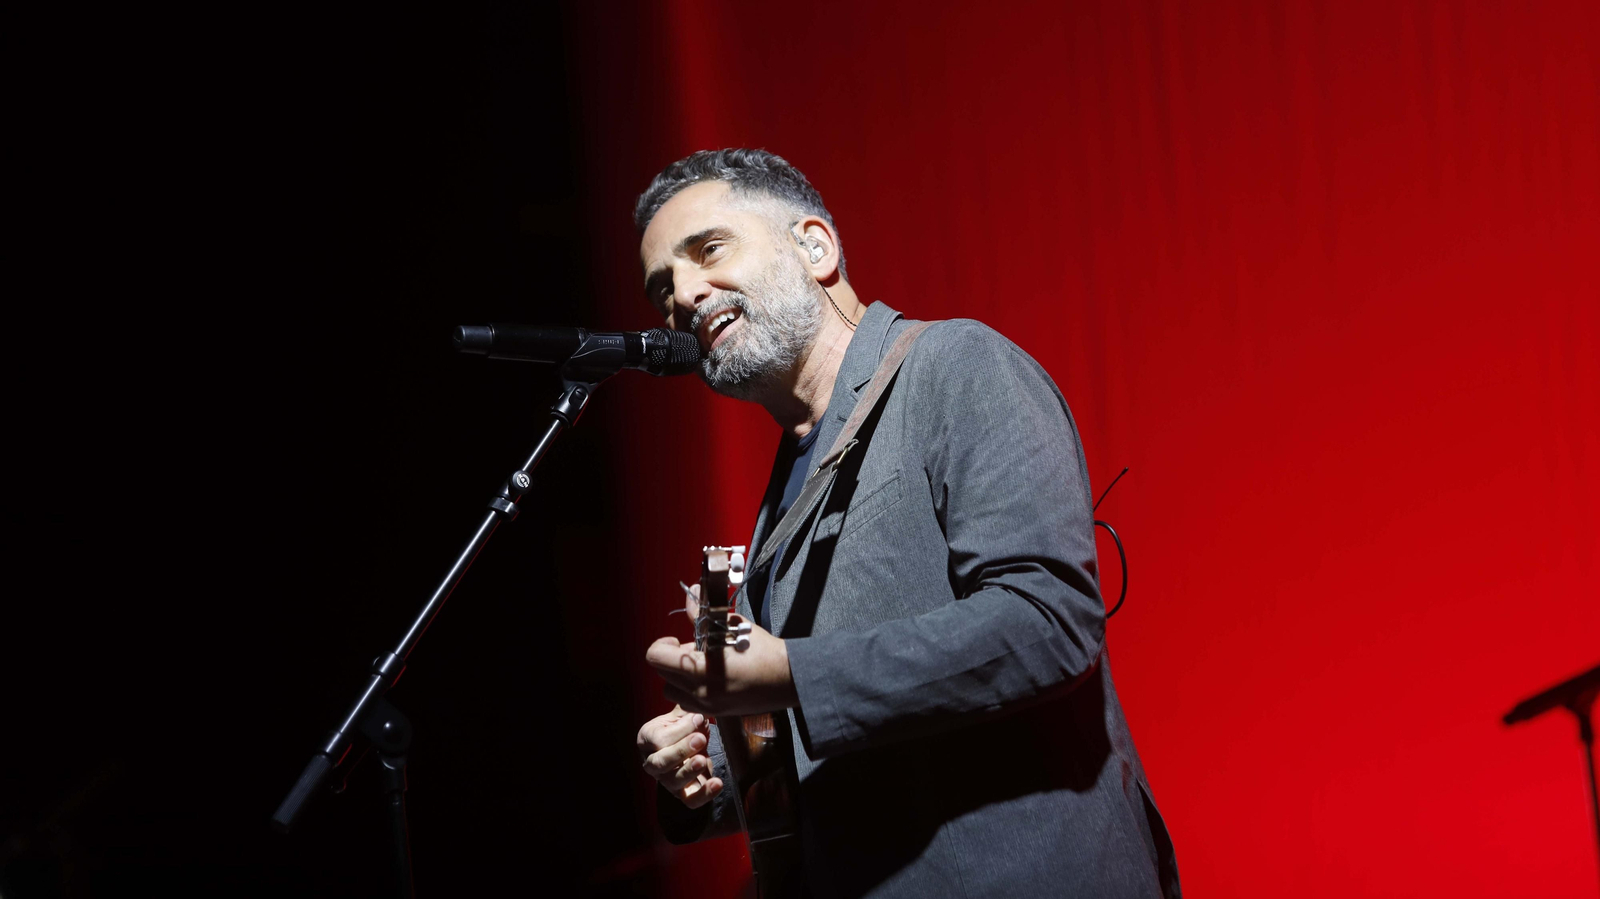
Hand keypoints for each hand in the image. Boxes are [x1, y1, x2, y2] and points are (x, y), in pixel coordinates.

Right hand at [638, 704, 721, 808]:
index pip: (658, 739)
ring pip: (673, 782)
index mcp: (647, 739)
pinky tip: (718, 783)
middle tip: (700, 738)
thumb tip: (696, 703)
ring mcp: (667, 781)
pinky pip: (691, 800)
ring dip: (689, 771)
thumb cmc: (685, 725)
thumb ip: (687, 707)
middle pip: (659, 763)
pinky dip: (704, 794)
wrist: (693, 742)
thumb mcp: (683, 712)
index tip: (699, 718)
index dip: (679, 731)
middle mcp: (652, 763)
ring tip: (703, 759)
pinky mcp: (684, 794)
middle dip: (680, 751)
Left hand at [646, 620, 797, 716]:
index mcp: (701, 669)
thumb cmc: (762, 650)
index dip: (662, 645)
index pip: (656, 657)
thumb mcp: (731, 626)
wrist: (788, 679)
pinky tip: (710, 679)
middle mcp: (699, 692)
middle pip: (662, 674)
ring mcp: (706, 706)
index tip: (677, 640)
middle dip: (672, 660)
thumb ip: (704, 615)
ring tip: (701, 667)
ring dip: (679, 677)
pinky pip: (688, 703)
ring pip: (672, 691)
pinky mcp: (715, 713)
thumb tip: (691, 593)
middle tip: (694, 650)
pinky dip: (690, 691)